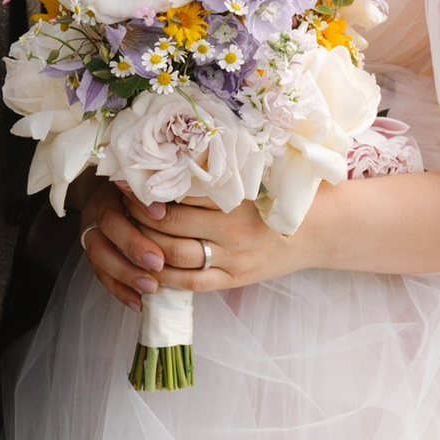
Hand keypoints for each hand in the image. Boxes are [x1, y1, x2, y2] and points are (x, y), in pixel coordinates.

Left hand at [77, 178, 314, 304]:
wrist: (317, 232)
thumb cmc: (281, 197)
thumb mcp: (254, 178)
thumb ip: (218, 174)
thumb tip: (172, 157)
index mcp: (235, 199)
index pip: (181, 193)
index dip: (150, 187)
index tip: (128, 177)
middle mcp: (232, 231)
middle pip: (170, 224)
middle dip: (140, 213)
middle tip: (121, 201)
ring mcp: (231, 259)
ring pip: (173, 254)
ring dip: (144, 242)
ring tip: (128, 229)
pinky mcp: (231, 279)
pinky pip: (189, 282)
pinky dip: (162, 275)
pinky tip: (145, 265)